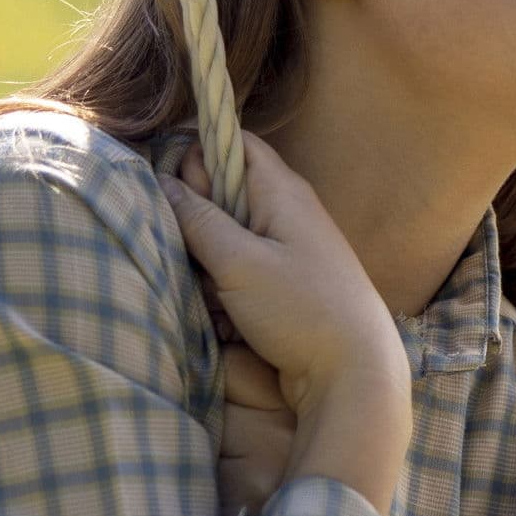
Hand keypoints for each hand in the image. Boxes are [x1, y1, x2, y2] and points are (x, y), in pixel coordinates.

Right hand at [162, 133, 413, 514]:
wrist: (354, 373)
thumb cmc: (302, 310)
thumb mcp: (238, 262)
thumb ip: (197, 218)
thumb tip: (161, 181)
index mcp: (281, 189)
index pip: (232, 142)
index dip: (199, 158)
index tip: (184, 195)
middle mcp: (287, 210)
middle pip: (223, 191)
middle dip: (198, 220)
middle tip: (202, 255)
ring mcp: (288, 247)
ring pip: (225, 235)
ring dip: (208, 262)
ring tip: (217, 294)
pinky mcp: (285, 282)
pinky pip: (240, 268)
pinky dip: (225, 287)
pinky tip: (227, 316)